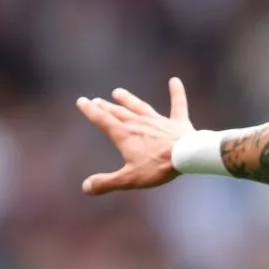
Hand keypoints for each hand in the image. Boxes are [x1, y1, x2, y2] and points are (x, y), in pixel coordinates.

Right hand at [76, 77, 193, 194]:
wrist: (187, 156)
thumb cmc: (157, 167)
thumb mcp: (129, 178)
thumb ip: (107, 182)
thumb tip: (85, 187)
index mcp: (125, 135)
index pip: (103, 120)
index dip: (90, 111)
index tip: (81, 101)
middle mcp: (139, 123)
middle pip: (119, 113)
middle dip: (106, 107)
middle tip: (97, 100)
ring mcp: (159, 121)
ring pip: (140, 106)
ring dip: (129, 99)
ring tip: (118, 91)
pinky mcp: (178, 121)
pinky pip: (178, 104)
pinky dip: (177, 92)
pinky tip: (175, 80)